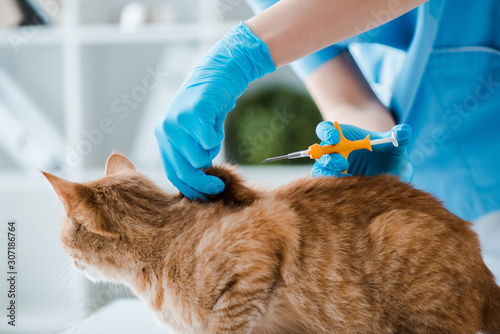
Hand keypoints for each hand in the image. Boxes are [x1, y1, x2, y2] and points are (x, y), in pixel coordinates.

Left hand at [154, 23, 275, 199]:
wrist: (219, 73)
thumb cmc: (209, 106)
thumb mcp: (194, 132)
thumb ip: (191, 153)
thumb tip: (199, 186)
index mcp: (163, 136)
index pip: (173, 172)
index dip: (190, 189)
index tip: (204, 198)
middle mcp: (165, 130)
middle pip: (185, 171)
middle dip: (203, 184)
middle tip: (218, 188)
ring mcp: (177, 122)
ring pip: (200, 158)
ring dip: (212, 151)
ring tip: (212, 132)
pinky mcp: (192, 114)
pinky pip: (210, 142)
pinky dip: (217, 136)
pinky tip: (215, 120)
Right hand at [311, 121, 412, 181]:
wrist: (387, 170)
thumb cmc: (387, 152)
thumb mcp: (395, 143)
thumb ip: (399, 136)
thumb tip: (404, 131)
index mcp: (341, 136)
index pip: (326, 130)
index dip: (327, 132)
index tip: (334, 137)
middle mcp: (333, 152)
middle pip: (319, 152)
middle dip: (328, 157)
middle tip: (343, 163)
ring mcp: (332, 169)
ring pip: (320, 171)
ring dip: (329, 174)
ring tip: (347, 177)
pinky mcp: (335, 185)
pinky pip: (327, 187)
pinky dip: (334, 189)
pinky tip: (351, 191)